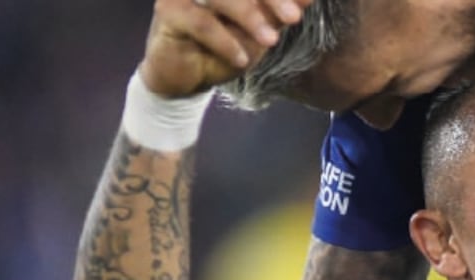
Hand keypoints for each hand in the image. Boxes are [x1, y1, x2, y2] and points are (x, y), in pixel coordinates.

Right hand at [139, 0, 308, 97]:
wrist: (186, 77)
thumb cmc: (223, 48)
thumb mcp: (259, 32)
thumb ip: (279, 13)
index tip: (307, 1)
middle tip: (294, 18)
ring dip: (249, 17)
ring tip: (270, 41)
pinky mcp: (168, 11)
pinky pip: (201, 23)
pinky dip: (225, 41)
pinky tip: (241, 60)